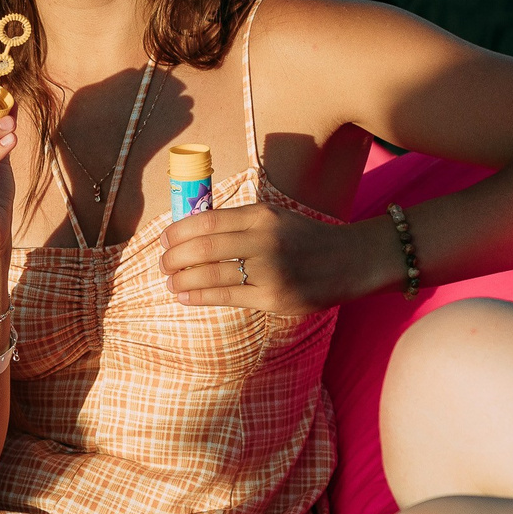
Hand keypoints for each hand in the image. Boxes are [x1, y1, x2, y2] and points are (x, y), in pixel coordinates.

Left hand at [159, 204, 390, 314]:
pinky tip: (185, 296)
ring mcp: (269, 270)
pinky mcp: (272, 298)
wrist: (350, 262)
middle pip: (203, 248)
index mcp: (261, 216)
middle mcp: (264, 240)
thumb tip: (192, 233)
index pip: (207, 220)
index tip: (165, 239)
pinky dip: (199, 297)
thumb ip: (240, 223)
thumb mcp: (275, 218)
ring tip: (170, 282)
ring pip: (210, 275)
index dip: (178, 231)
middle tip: (162, 264)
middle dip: (174, 258)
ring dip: (182, 280)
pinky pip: (226, 297)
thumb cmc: (305, 239)